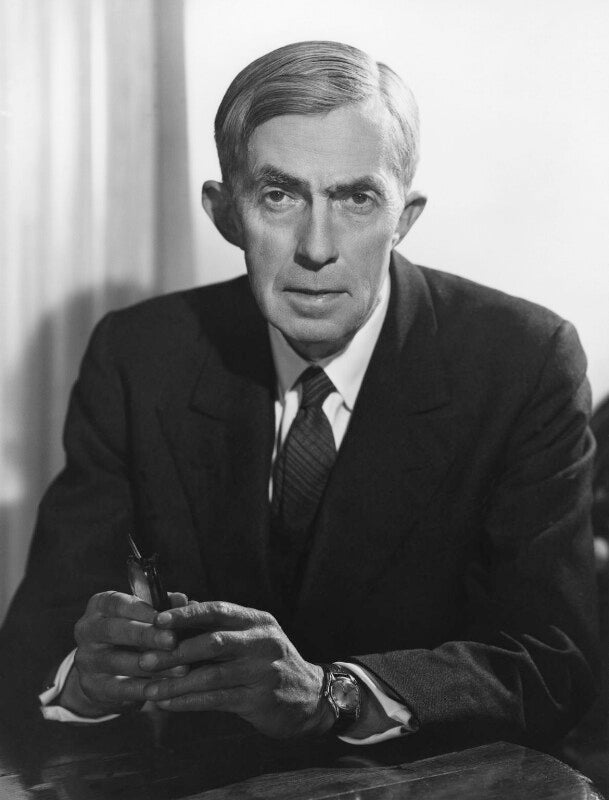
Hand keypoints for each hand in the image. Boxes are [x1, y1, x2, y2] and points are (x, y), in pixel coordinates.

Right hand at [59, 591, 188, 716]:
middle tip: (172, 640)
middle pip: (114, 630)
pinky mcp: (92, 686)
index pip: (116, 603)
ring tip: (180, 667)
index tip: (165, 617)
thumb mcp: (143, 616)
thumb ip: (162, 607)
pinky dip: (145, 688)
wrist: (105, 673)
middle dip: (146, 635)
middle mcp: (87, 629)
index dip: (141, 610)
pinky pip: (120, 688)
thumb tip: (181, 600)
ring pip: (118, 662)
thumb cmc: (133, 633)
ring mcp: (86, 659)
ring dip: (151, 665)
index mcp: (99, 606)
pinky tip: (166, 688)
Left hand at [139, 601, 335, 738]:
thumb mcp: (249, 635)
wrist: (310, 697)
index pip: (218, 610)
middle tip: (144, 659)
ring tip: (148, 689)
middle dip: (175, 651)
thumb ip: (213, 621)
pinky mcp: (259, 699)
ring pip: (211, 676)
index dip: (186, 614)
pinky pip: (216, 700)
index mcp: (258, 621)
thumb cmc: (268, 661)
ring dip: (175, 684)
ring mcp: (263, 672)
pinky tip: (167, 704)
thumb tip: (173, 600)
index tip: (157, 620)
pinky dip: (188, 703)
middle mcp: (263, 642)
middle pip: (213, 642)